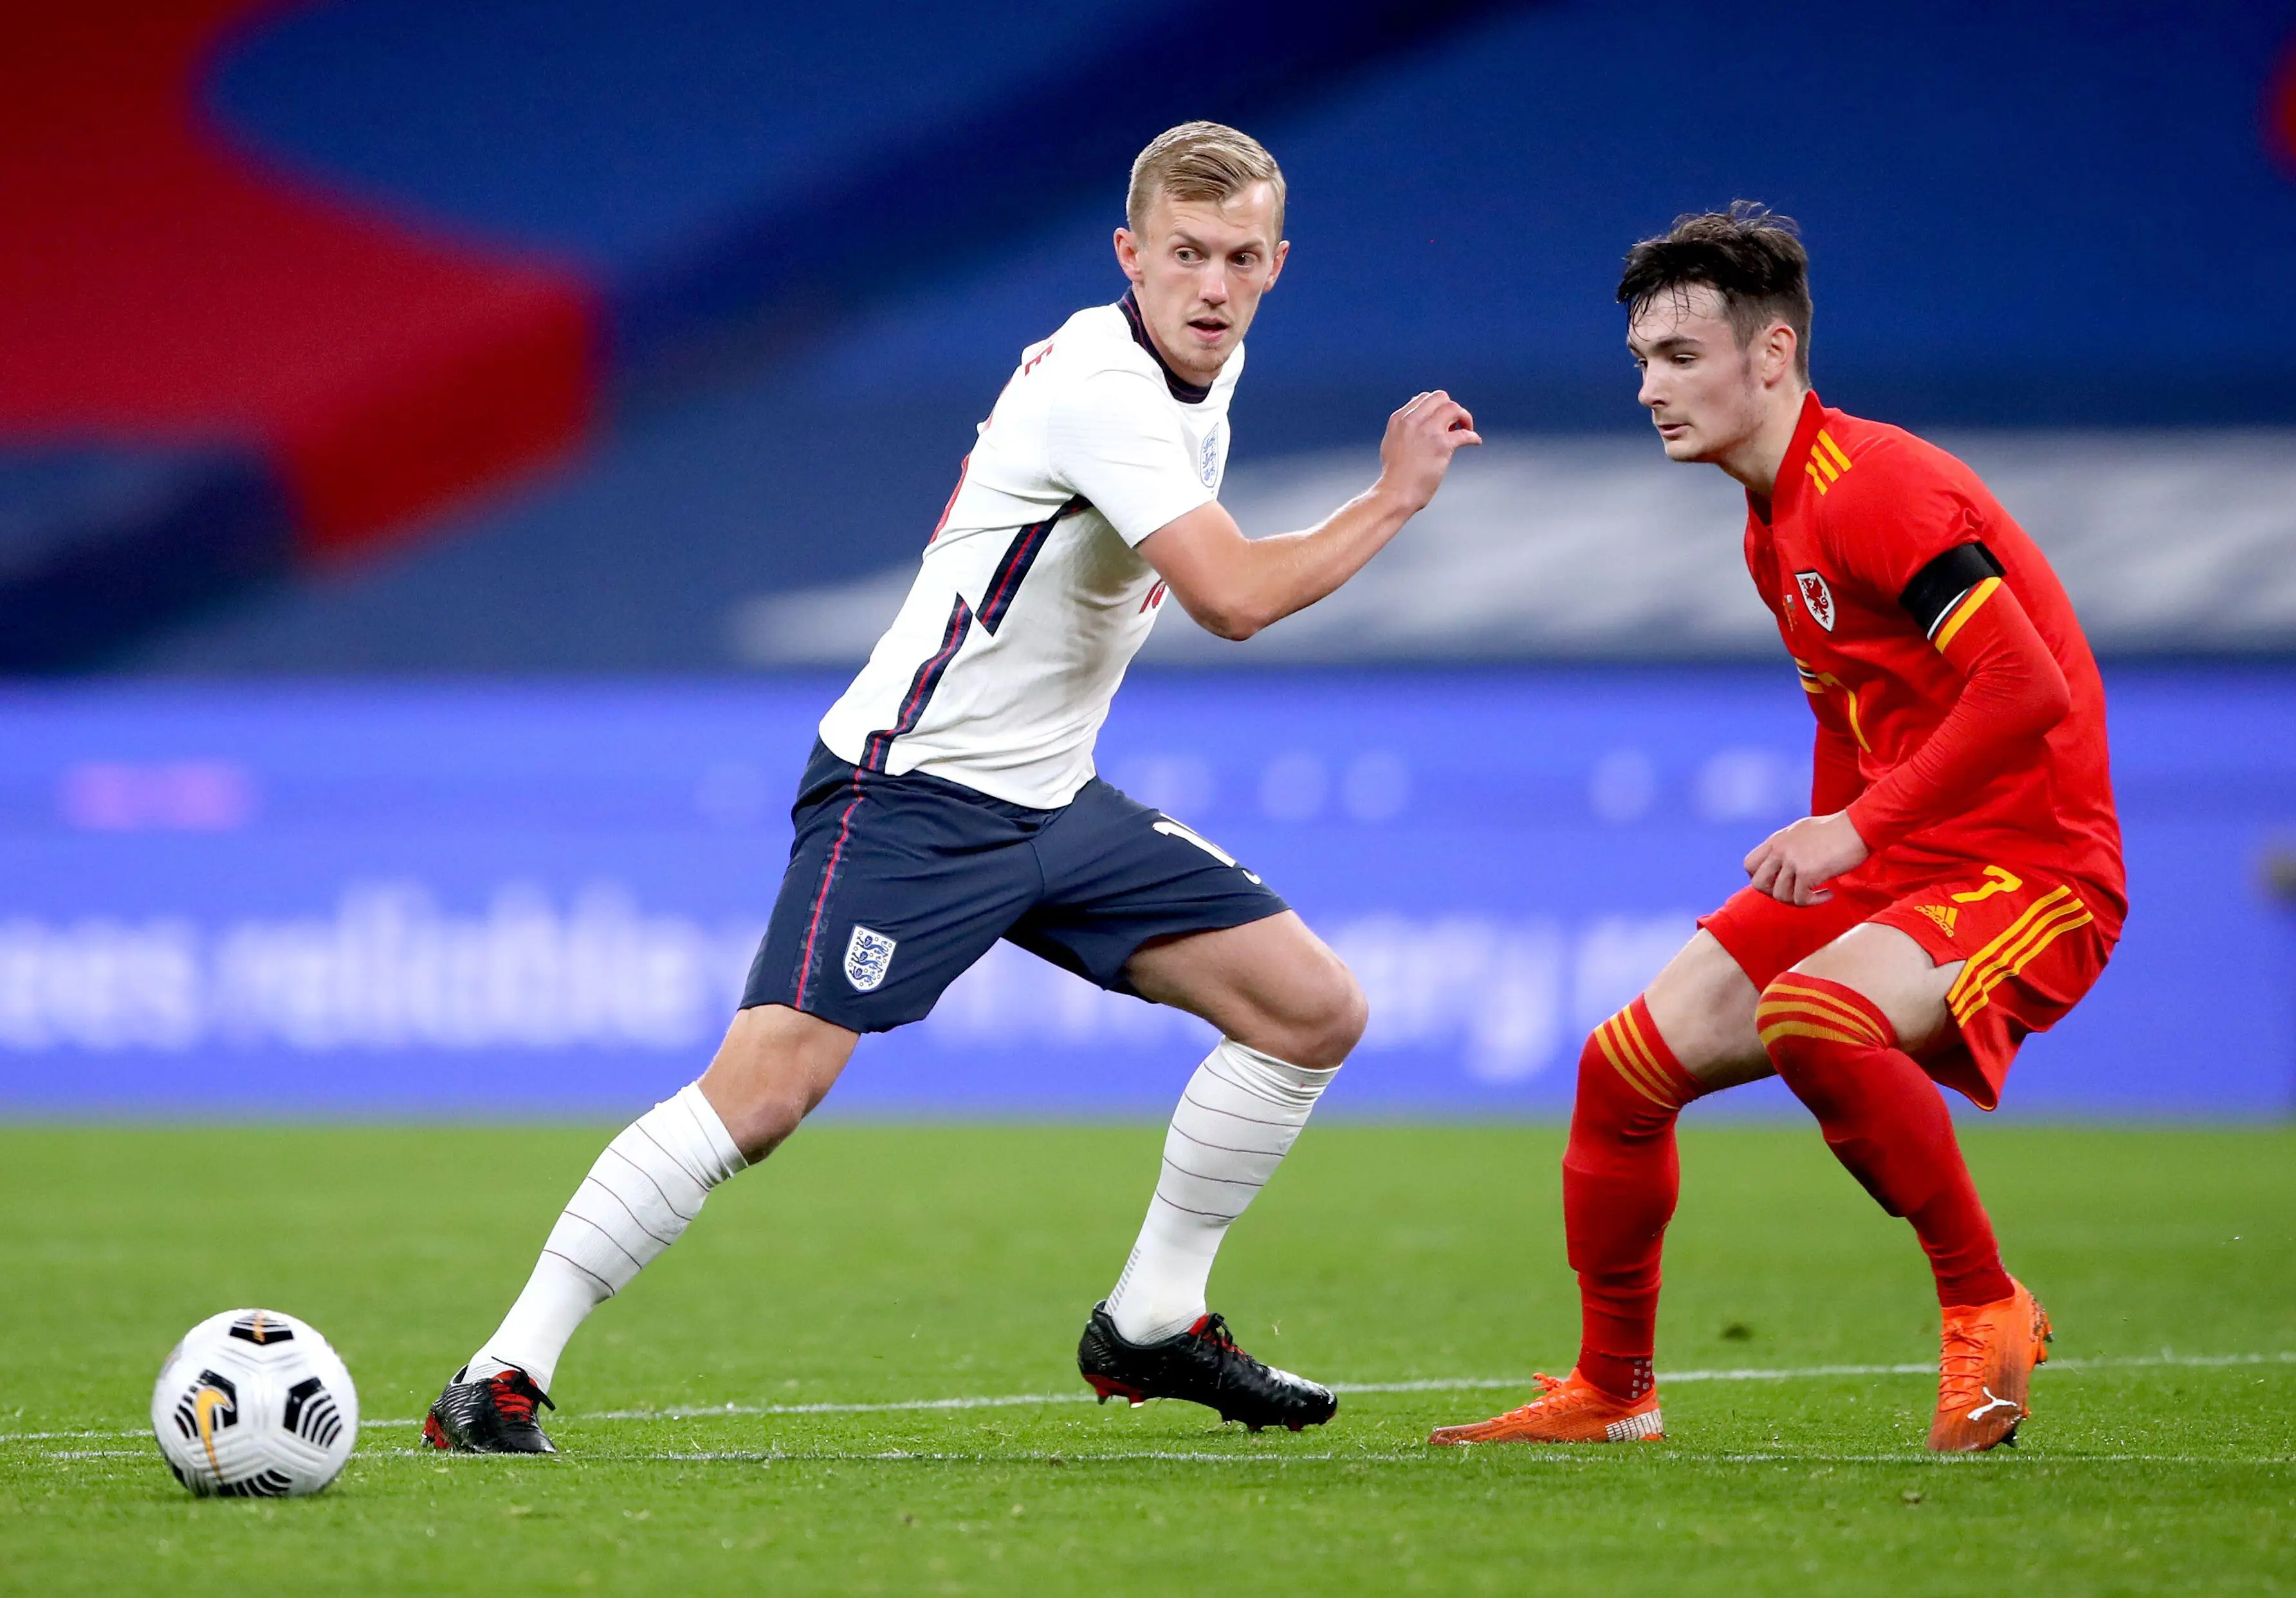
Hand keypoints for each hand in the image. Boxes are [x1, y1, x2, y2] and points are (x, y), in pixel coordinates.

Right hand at [1375, 390, 1480, 513]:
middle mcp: (1413, 421)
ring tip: (1466, 428)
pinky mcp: (1442, 445)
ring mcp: (1428, 431)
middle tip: (1455, 423)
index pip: (1423, 398)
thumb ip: (1403, 427)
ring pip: (1453, 408)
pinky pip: (1465, 433)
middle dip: (1451, 408)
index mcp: (1400, 419)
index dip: (1437, 407)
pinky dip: (1473, 436)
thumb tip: (1415, 417)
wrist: (1396, 492)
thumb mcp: (1391, 442)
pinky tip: (1475, 441)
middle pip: (1440, 398)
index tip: (1442, 418)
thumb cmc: (1395, 474)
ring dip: (1464, 417)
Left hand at [1744, 812, 1869, 905]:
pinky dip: (1815, 901)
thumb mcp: (1802, 832)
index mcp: (1777, 840)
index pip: (1749, 865)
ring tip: (1815, 893)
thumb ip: (1788, 847)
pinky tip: (1828, 894)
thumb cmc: (1837, 830)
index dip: (1760, 878)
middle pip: (1758, 884)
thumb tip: (1781, 866)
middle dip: (1774, 894)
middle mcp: (1780, 849)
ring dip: (1798, 900)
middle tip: (1794, 892)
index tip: (1779, 881)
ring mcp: (1792, 861)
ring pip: (1779, 896)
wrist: (1859, 826)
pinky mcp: (1807, 872)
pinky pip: (1801, 899)